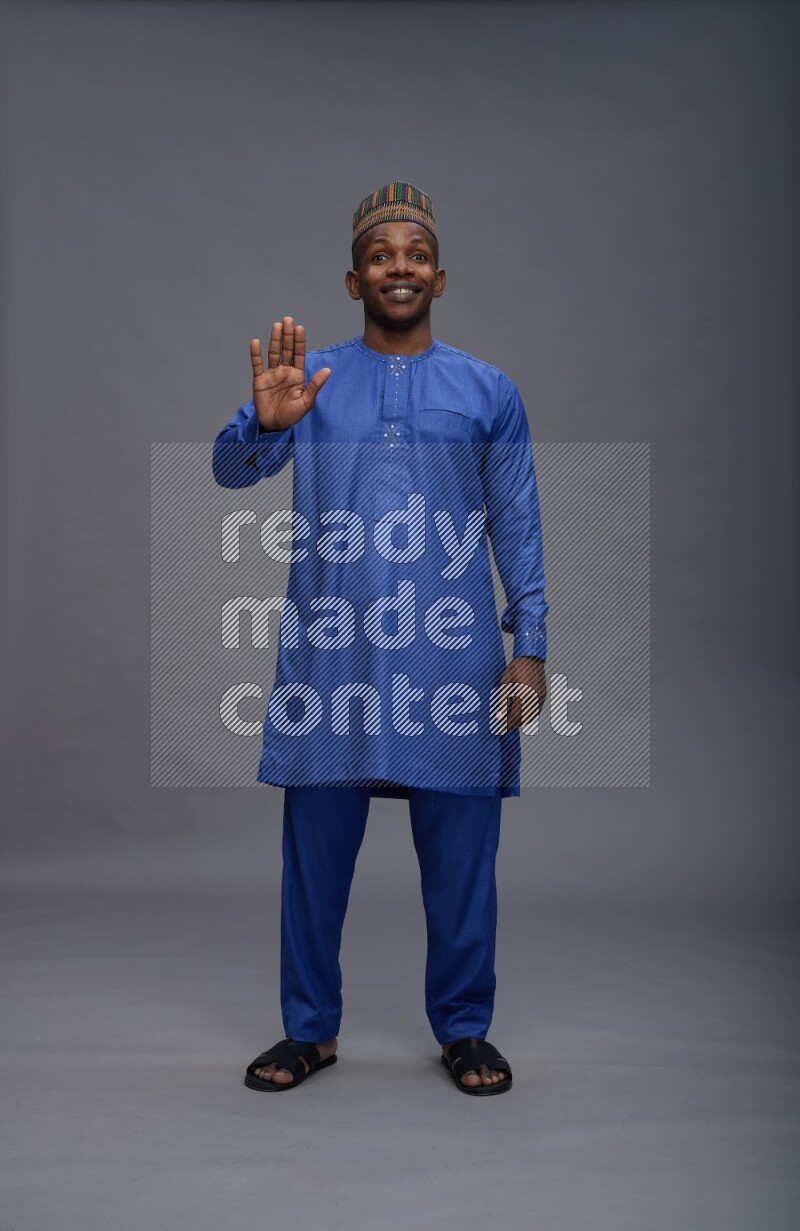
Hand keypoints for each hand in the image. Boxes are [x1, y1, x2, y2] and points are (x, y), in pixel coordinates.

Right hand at [250, 316, 330, 431]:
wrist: (275, 426)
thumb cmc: (292, 415)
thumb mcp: (307, 402)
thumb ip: (315, 385)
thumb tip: (328, 370)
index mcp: (297, 375)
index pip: (299, 354)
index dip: (299, 341)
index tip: (300, 328)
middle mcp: (285, 371)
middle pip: (286, 349)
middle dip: (287, 335)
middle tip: (288, 320)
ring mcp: (272, 374)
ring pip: (273, 353)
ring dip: (275, 340)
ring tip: (277, 326)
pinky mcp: (259, 380)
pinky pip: (257, 364)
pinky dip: (256, 354)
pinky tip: (256, 342)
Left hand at [494, 657, 546, 733]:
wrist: (531, 658)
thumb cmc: (515, 668)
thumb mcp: (505, 684)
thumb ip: (503, 701)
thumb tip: (499, 716)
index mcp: (523, 694)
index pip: (515, 716)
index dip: (507, 724)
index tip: (500, 728)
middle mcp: (534, 698)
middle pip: (523, 719)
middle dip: (513, 725)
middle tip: (504, 727)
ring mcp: (540, 697)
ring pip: (531, 717)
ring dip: (521, 722)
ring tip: (511, 722)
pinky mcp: (543, 696)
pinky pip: (536, 711)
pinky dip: (528, 716)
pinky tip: (521, 715)